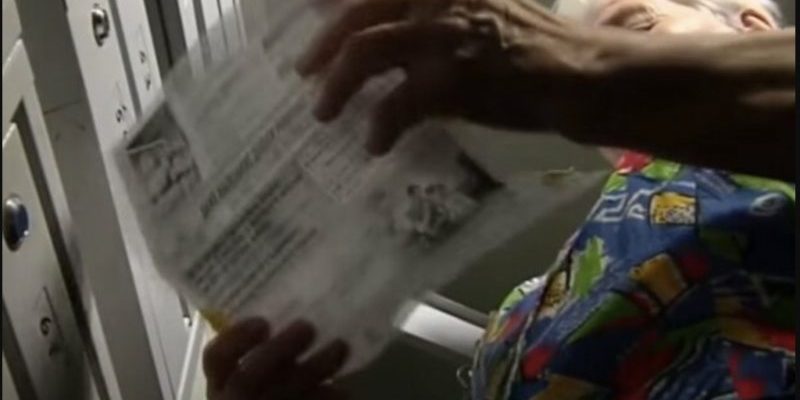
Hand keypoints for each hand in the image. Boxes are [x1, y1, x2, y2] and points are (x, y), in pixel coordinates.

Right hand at [203, 319, 348, 399]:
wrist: (275, 398)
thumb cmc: (267, 377)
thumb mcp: (258, 360)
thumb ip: (266, 343)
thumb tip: (296, 308)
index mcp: (221, 379)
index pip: (216, 358)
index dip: (236, 339)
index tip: (262, 322)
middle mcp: (234, 398)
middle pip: (249, 377)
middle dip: (279, 350)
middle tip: (308, 327)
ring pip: (284, 393)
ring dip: (315, 368)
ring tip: (339, 346)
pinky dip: (328, 396)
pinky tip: (343, 387)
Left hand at [297, 0, 607, 154]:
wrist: (575, 73)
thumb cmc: (531, 45)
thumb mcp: (479, 9)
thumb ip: (433, 12)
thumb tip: (385, 34)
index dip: (335, 9)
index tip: (308, 19)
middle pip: (360, 16)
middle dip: (324, 46)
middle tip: (306, 72)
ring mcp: (441, 36)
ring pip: (366, 53)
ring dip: (337, 87)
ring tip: (323, 113)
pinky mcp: (450, 80)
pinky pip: (395, 105)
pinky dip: (379, 127)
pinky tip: (375, 145)